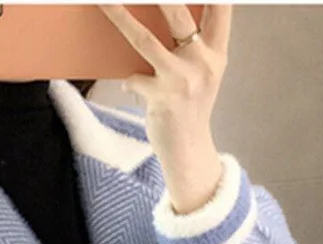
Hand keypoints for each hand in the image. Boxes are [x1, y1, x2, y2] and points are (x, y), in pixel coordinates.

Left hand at [100, 5, 231, 213]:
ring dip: (120, 17)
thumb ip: (196, 43)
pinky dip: (129, 82)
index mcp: (217, 52)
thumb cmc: (191, 108)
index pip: (220, 6)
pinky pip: (133, 79)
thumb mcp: (203, 72)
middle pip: (179, 13)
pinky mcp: (161, 97)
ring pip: (145, 40)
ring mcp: (181, 79)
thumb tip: (170, 11)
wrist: (188, 149)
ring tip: (102, 1)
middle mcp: (203, 62)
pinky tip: (131, 87)